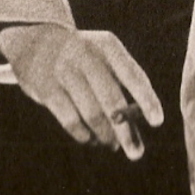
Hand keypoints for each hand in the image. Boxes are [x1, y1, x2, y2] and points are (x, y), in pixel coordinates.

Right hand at [0, 23, 163, 157]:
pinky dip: (83, 135)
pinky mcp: (47, 89)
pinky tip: (90, 139)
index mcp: (108, 46)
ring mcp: (65, 72)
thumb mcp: (102, 57)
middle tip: (136, 154)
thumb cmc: (83, 57)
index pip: (133, 74)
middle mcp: (87, 56)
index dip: (146, 99)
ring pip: (92, 114)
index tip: (157, 122)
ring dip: (105, 135)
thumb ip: (119, 86)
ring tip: (112, 144)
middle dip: (125, 131)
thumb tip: (135, 130)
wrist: (36, 40)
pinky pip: (71, 120)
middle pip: (112, 100)